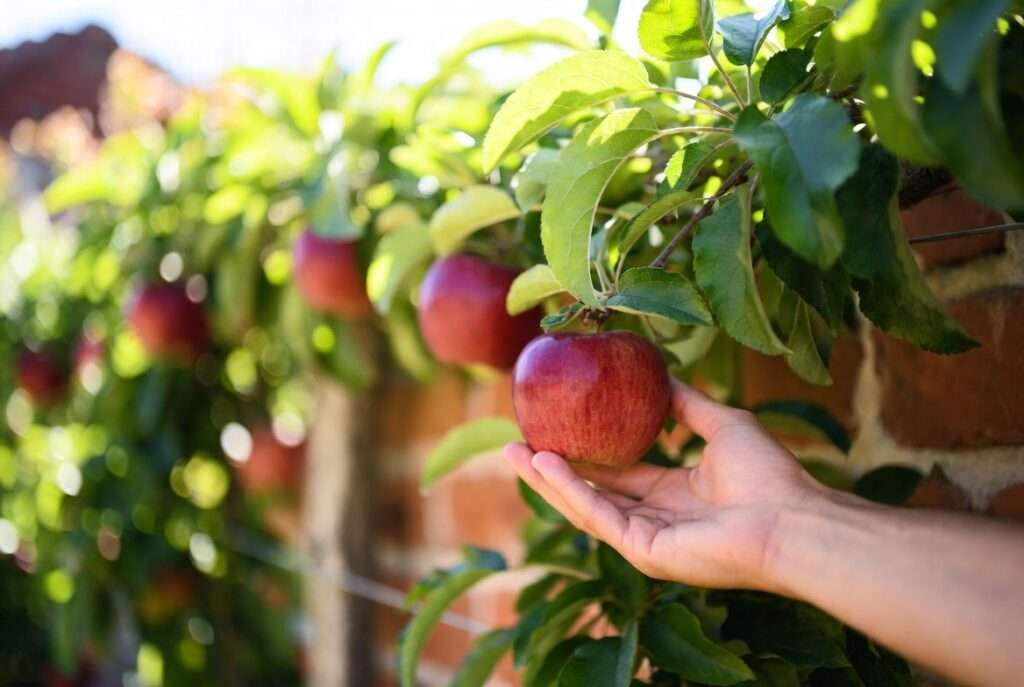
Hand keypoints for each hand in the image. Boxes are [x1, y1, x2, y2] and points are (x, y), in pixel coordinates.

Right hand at [504, 381, 827, 590]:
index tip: (556, 428)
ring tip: (512, 452)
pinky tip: (545, 465)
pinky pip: (599, 517)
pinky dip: (570, 491)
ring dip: (547, 480)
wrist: (791, 517)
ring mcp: (647, 537)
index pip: (619, 473)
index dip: (586, 452)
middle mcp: (656, 516)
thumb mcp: (722, 423)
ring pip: (586, 505)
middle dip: (551, 469)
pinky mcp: (644, 551)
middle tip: (514, 442)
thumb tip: (661, 373)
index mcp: (675, 492)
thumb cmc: (767, 474)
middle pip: (592, 490)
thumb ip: (687, 403)